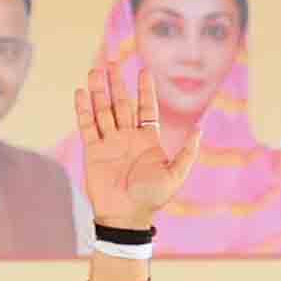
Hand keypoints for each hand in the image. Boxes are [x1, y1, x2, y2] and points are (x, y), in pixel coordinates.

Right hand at [73, 55, 197, 232]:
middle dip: (117, 84)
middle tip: (111, 63)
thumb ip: (187, 153)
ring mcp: (109, 143)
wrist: (126, 216)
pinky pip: (87, 127)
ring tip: (94, 71)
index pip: (147, 108)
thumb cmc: (152, 198)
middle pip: (121, 104)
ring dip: (99, 92)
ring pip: (103, 111)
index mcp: (148, 140)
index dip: (145, 90)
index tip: (143, 71)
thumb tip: (200, 129)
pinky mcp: (93, 152)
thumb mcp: (176, 175)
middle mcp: (127, 137)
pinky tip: (81, 94)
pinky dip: (83, 110)